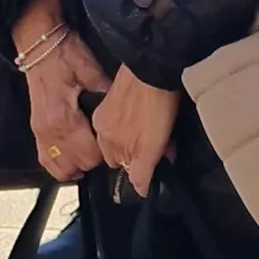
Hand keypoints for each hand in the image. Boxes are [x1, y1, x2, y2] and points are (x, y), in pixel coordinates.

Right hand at [15, 0, 110, 180]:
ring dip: (76, 167)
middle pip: (76, 164)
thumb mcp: (92, 71)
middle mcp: (50, 129)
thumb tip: (125, 110)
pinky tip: (71, 163)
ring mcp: (40, 131)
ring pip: (59, 167)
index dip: (106, 154)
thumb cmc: (64, 55)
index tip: (115, 145)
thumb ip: (107, 94)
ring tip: (90, 161)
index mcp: (65, 117)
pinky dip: (59, 164)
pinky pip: (45, 159)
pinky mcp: (36, 129)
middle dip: (94, 162)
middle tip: (106, 150)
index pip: (89, 153)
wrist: (39, 45)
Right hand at [92, 69, 180, 196]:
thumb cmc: (155, 105)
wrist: (152, 68)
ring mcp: (106, 109)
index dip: (138, 165)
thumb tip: (139, 190)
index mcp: (106, 142)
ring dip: (135, 134)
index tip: (153, 158)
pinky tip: (148, 108)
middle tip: (157, 143)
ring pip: (120, 132)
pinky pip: (122, 114)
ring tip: (155, 125)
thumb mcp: (151, 148)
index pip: (119, 166)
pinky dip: (134, 116)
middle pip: (117, 150)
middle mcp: (101, 127)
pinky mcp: (114, 92)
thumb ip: (141, 172)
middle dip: (134, 150)